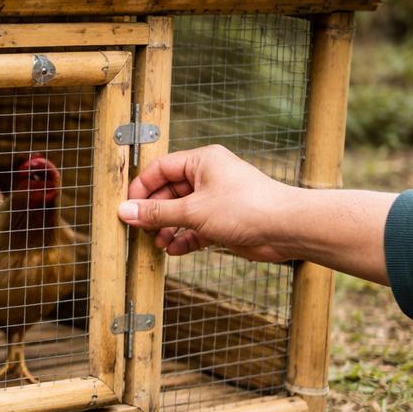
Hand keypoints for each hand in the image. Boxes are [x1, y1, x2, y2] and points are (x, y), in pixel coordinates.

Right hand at [116, 145, 297, 261]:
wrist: (286, 228)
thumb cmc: (246, 208)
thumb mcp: (193, 211)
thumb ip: (157, 213)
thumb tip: (125, 212)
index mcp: (201, 162)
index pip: (160, 170)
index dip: (141, 189)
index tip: (128, 209)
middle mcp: (208, 177)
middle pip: (168, 193)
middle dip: (154, 213)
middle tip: (141, 230)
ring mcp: (215, 200)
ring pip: (180, 213)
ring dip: (167, 229)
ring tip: (159, 243)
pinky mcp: (223, 221)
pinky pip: (194, 228)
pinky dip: (184, 239)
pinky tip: (175, 250)